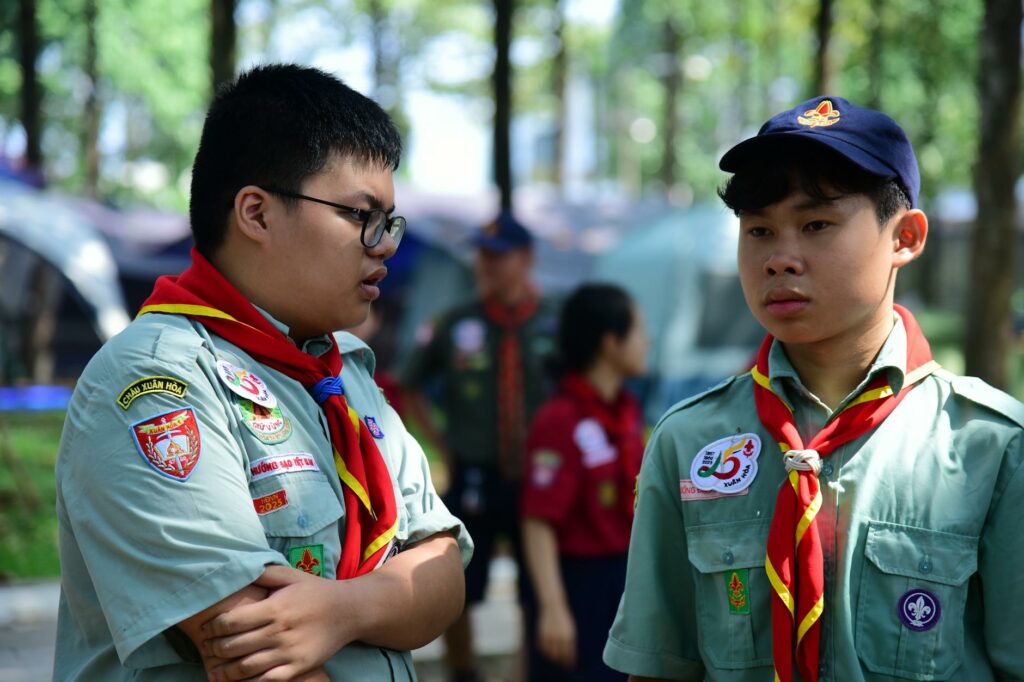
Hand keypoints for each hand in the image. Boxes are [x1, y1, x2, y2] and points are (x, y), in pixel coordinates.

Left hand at [201, 566, 352, 680]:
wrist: (349, 611)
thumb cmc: (316, 591)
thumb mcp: (292, 576)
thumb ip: (264, 573)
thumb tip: (238, 568)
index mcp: (275, 607)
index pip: (233, 621)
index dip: (213, 627)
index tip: (205, 629)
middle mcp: (280, 631)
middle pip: (235, 645)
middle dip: (214, 648)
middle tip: (206, 648)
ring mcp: (289, 652)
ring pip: (247, 667)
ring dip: (225, 670)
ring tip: (214, 670)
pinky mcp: (298, 667)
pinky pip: (266, 681)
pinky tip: (237, 681)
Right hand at [537, 602, 575, 668]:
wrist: (553, 607)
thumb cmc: (563, 619)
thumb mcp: (570, 629)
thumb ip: (570, 642)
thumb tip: (570, 655)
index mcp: (569, 636)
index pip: (569, 654)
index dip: (569, 661)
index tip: (570, 666)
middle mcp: (559, 637)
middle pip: (560, 656)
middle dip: (561, 662)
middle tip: (562, 665)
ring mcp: (550, 636)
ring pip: (550, 653)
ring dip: (553, 658)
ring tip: (555, 659)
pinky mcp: (542, 634)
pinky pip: (542, 648)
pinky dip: (545, 652)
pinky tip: (548, 652)